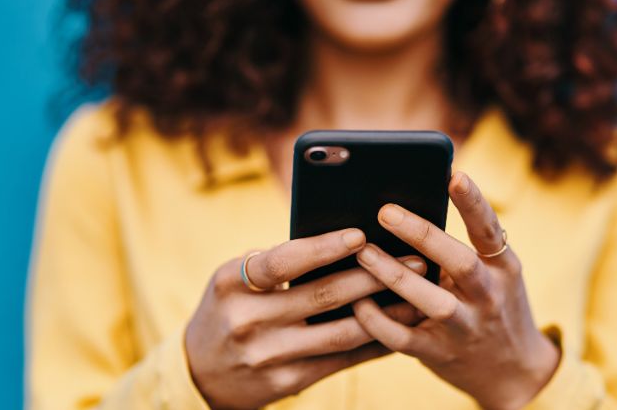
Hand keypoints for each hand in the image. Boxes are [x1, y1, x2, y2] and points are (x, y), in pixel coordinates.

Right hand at [185, 228, 425, 408]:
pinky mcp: (288, 381)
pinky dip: (372, 342)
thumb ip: (274, 262)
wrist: (200, 373)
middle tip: (413, 259)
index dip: (322, 248)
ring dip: (385, 312)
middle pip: (322, 295)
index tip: (360, 234)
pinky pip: (340, 360)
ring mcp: (268, 355)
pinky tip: (397, 327)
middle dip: (374, 276)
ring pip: (341, 331)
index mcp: (232, 284)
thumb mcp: (233, 280)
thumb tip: (341, 242)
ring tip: (416, 294)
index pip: (282, 262)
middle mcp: (248, 320)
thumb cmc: (228, 308)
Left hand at [352, 172, 560, 409]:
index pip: (489, 230)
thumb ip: (464, 246)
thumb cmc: (492, 305)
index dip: (473, 202)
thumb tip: (412, 206)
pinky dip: (378, 321)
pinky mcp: (439, 353)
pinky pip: (403, 338)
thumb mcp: (495, 273)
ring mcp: (464, 327)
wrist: (513, 371)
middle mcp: (488, 296)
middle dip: (421, 235)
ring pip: (430, 301)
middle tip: (385, 211)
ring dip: (394, 275)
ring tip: (363, 251)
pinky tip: (357, 302)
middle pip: (458, 262)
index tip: (455, 175)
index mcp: (502, 267)